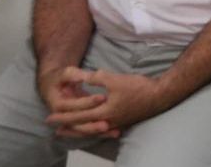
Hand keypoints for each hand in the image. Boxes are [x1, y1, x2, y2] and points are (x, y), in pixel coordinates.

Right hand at [38, 66, 112, 139]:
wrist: (54, 86)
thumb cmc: (60, 78)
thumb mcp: (65, 73)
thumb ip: (74, 75)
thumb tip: (83, 76)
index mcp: (57, 104)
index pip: (73, 105)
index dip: (87, 102)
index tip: (102, 97)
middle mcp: (63, 116)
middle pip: (78, 123)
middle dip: (92, 124)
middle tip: (107, 124)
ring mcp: (71, 121)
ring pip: (84, 130)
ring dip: (98, 132)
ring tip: (114, 132)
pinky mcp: (80, 122)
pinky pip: (91, 129)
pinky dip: (102, 133)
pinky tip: (116, 133)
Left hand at [45, 69, 166, 135]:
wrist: (160, 95)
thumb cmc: (138, 87)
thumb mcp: (115, 79)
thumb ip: (97, 78)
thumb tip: (84, 77)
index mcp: (103, 112)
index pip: (78, 116)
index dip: (63, 116)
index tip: (50, 117)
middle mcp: (107, 121)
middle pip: (82, 127)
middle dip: (67, 127)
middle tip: (53, 128)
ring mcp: (115, 124)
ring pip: (91, 131)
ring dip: (78, 131)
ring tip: (67, 132)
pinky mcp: (122, 123)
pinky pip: (102, 130)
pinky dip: (92, 131)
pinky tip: (92, 129)